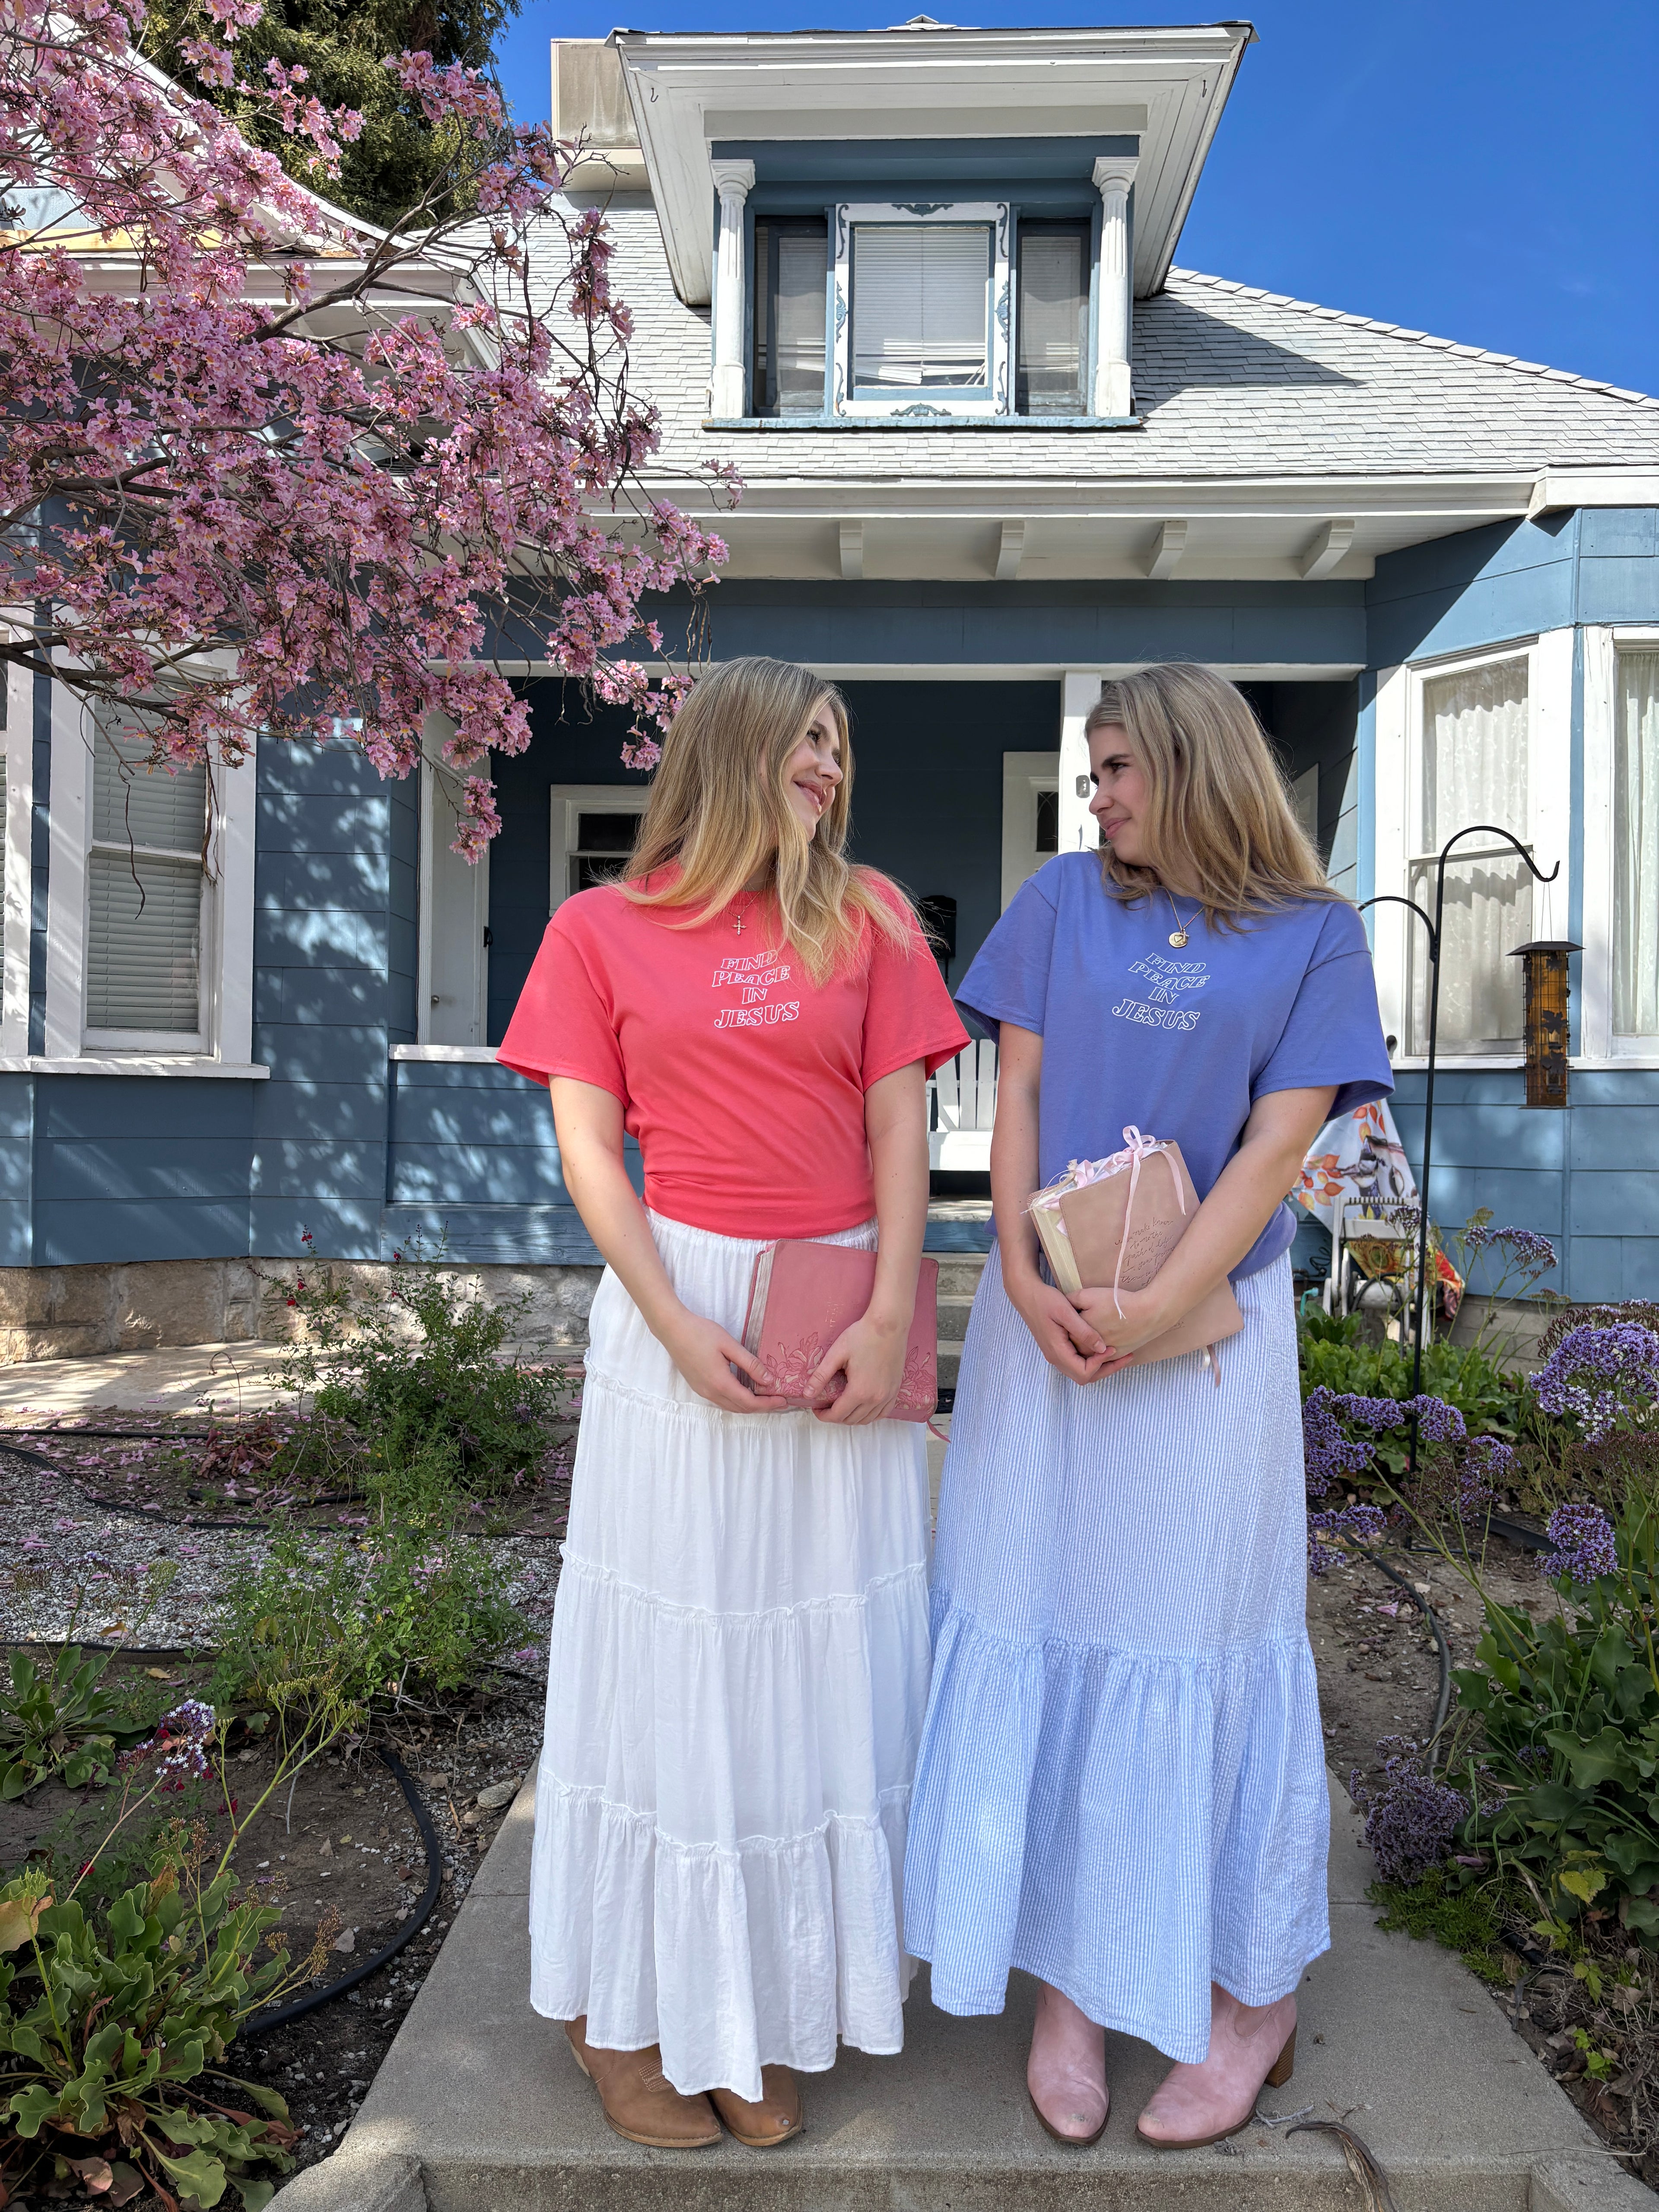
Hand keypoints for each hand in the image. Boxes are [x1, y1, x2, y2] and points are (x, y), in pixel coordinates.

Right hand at [657, 1308, 788, 1413]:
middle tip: (779, 1400)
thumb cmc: (700, 1332)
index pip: (749, 1402)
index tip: (784, 1400)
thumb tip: (769, 1380)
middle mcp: (711, 1392)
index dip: (768, 1403)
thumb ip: (750, 1364)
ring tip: (765, 1397)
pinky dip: (737, 1401)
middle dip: (762, 1407)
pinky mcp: (698, 1387)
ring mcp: (702, 1391)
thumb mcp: (729, 1345)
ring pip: (731, 1406)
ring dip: (749, 1405)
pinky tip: (745, 1391)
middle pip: (741, 1408)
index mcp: (720, 1382)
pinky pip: (721, 1401)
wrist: (672, 1329)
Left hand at [805, 1313, 907, 1424]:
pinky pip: (883, 1413)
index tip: (816, 1409)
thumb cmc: (862, 1335)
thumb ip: (821, 1376)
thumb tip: (807, 1394)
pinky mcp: (895, 1390)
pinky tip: (862, 1406)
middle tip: (826, 1405)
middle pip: (851, 1420)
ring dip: (852, 1417)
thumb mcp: (836, 1354)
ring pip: (867, 1419)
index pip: (837, 1415)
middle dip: (835, 1416)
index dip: (823, 1415)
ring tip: (842, 1406)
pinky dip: (870, 1415)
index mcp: (859, 1391)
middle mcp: (875, 1398)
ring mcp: (888, 1395)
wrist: (889, 1324)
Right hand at [1004, 1268, 1121, 1383]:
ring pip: (1081, 1372)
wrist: (1026, 1295)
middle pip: (1084, 1377)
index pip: (1083, 1372)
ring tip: (1117, 1354)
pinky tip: (1102, 1348)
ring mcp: (1055, 1355)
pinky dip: (1092, 1360)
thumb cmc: (1045, 1300)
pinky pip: (1077, 1363)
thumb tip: (1102, 1347)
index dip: (1100, 1364)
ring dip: (1100, 1366)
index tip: (1112, 1347)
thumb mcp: (1066, 1312)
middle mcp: (1055, 1358)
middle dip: (1105, 1369)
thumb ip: (1084, 1331)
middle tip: (1125, 1356)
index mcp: (1057, 1351)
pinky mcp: (1058, 1349)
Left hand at [1067, 1282, 1171, 1361]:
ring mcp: (1104, 1356)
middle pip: (1076, 1343)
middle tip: (1086, 1315)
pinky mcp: (1118, 1356)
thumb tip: (1062, 1304)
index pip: (1064, 1333)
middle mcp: (1089, 1352)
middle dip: (1077, 1332)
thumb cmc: (1117, 1303)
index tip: (1073, 1310)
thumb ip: (1070, 1301)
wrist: (1148, 1313)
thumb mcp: (1088, 1295)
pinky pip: (1106, 1354)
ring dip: (1090, 1340)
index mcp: (1078, 1339)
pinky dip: (1104, 1345)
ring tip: (1097, 1322)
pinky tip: (1107, 1331)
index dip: (1067, 1321)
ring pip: (1091, 1350)